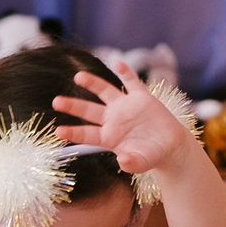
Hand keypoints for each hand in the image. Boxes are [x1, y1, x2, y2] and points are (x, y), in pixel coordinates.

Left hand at [55, 57, 192, 175]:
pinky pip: (132, 82)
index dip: (73, 132)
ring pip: (105, 91)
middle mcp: (113, 120)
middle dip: (73, 106)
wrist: (169, 146)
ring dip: (93, 83)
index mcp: (109, 137)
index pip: (87, 134)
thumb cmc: (152, 156)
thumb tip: (123, 162)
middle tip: (56, 101)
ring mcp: (125, 107)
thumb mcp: (142, 162)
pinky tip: (117, 63)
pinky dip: (125, 72)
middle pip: (89, 111)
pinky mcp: (141, 97)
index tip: (58, 131)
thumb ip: (132, 163)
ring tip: (78, 76)